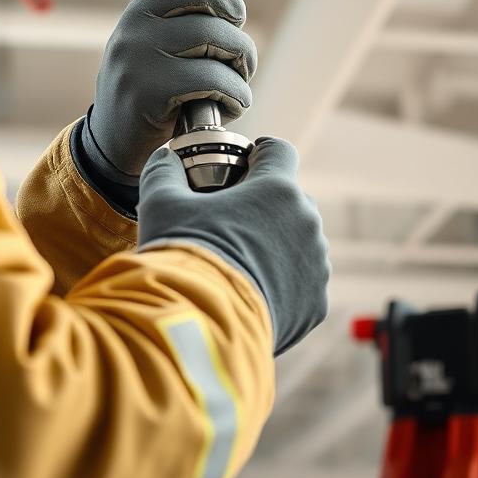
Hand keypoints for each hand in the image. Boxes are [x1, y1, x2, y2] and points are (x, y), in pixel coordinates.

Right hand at [77, 0, 256, 188]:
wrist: (112, 140)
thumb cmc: (149, 89)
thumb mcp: (155, 44)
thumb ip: (183, 19)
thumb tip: (232, 0)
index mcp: (140, 7)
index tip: (234, 17)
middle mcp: (134, 24)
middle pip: (212, 6)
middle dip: (239, 35)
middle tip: (241, 59)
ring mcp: (138, 56)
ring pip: (216, 40)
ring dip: (242, 67)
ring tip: (237, 87)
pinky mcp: (148, 90)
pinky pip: (213, 80)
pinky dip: (236, 95)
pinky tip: (232, 106)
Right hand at [137, 137, 329, 355]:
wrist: (201, 328)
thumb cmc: (184, 257)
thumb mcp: (162, 203)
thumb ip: (165, 171)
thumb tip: (165, 159)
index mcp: (277, 189)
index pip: (279, 150)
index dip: (259, 152)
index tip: (243, 164)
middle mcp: (306, 222)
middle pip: (289, 198)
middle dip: (263, 203)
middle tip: (229, 219)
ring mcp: (316, 265)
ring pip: (298, 240)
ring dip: (274, 242)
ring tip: (238, 260)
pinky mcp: (315, 303)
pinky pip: (300, 281)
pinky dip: (280, 281)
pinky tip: (249, 289)